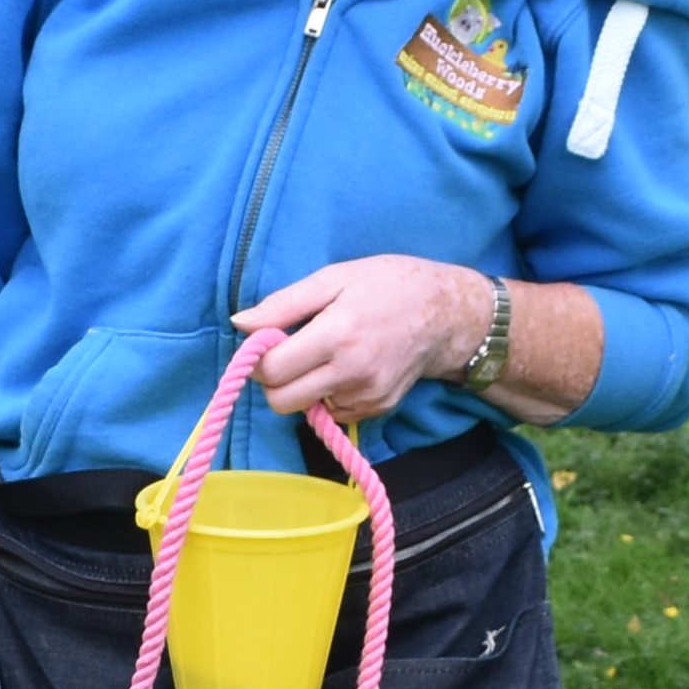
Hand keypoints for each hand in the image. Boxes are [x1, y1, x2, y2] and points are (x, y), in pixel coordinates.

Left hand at [233, 254, 490, 419]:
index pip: (272, 370)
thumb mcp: (335, 277)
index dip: (258, 358)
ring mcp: (366, 397)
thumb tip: (240, 323)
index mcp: (338, 335)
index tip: (267, 341)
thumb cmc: (390, 286)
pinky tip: (346, 367)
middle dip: (274, 380)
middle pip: (281, 401)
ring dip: (303, 386)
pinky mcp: (376, 410)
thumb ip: (284, 303)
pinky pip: (331, 411)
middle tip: (290, 352)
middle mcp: (352, 373)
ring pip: (305, 408)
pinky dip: (328, 393)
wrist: (448, 315)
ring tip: (326, 354)